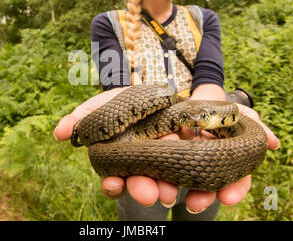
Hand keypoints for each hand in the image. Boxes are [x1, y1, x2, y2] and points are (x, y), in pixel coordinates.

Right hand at [54, 88, 279, 212]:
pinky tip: (232, 193)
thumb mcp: (112, 102)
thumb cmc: (141, 101)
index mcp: (137, 156)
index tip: (114, 185)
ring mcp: (189, 163)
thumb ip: (86, 115)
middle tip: (152, 193)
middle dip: (150, 188)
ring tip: (193, 199)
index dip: (117, 183)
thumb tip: (59, 132)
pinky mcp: (218, 158)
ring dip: (191, 194)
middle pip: (155, 182)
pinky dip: (232, 187)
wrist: (180, 94)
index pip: (124, 177)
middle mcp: (161, 165)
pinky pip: (227, 179)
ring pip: (189, 185)